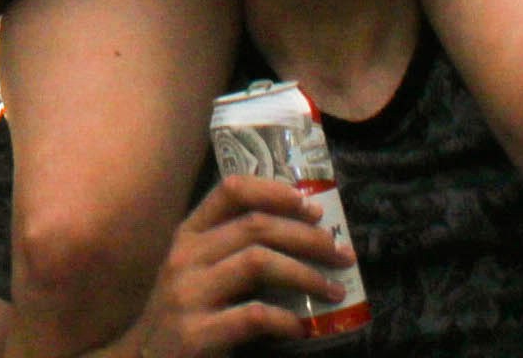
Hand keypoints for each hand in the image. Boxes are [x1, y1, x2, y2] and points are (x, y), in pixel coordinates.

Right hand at [133, 175, 357, 350]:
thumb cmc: (181, 315)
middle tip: (341, 253)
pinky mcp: (195, 333)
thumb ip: (231, 251)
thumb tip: (301, 234)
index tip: (310, 205)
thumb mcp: (197, 272)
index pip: (230, 191)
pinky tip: (302, 328)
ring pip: (257, 261)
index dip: (275, 191)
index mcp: (188, 235)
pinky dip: (285, 319)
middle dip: (307, 236)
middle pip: (255, 225)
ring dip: (305, 273)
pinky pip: (252, 315)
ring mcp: (188, 294)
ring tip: (334, 289)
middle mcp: (185, 256)